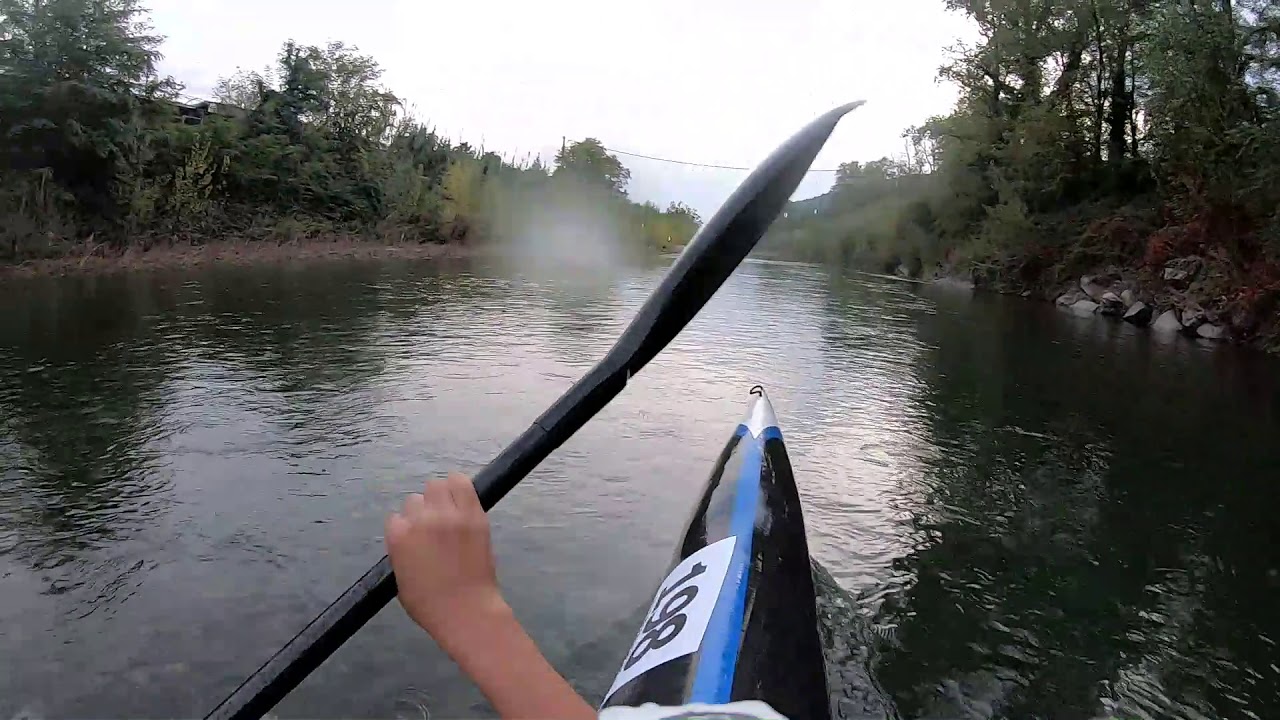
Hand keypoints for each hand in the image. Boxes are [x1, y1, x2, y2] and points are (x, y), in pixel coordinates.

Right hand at [385, 472, 507, 641]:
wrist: (467, 610)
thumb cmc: (430, 604)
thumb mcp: (400, 579)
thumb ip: (401, 552)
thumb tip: (409, 539)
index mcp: (399, 537)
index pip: (396, 518)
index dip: (406, 529)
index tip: (416, 539)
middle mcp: (421, 520)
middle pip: (415, 499)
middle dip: (422, 512)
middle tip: (434, 527)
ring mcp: (449, 515)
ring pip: (437, 485)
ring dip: (439, 496)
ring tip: (447, 510)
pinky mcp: (473, 514)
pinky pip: (463, 483)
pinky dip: (459, 485)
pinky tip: (460, 495)